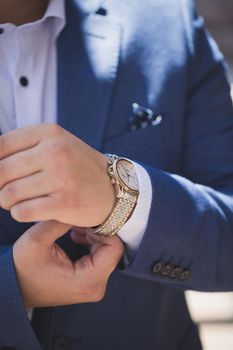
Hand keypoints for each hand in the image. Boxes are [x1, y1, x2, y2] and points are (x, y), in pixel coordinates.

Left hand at [0, 124, 114, 226]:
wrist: (113, 188)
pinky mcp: (65, 202)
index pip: (1, 146)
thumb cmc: (78, 166)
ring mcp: (61, 177)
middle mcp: (55, 152)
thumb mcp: (56, 144)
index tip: (2, 176)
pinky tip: (30, 210)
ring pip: (8, 194)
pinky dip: (19, 214)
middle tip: (6, 191)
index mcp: (49, 133)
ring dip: (7, 202)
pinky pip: (22, 212)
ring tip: (18, 201)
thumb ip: (24, 147)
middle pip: (1, 171)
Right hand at [13, 221, 123, 307]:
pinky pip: (100, 258)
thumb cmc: (23, 267)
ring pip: (107, 252)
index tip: (87, 220)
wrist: (14, 286)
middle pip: (112, 250)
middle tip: (79, 222)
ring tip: (74, 228)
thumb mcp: (38, 239)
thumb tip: (81, 205)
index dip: (104, 229)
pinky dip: (90, 244)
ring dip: (93, 237)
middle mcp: (96, 287)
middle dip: (97, 232)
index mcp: (88, 281)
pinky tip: (75, 235)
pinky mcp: (89, 282)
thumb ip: (61, 221)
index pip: (114, 248)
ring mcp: (94, 286)